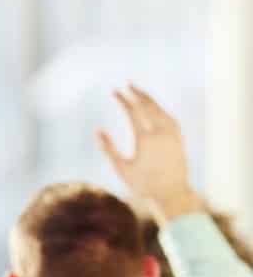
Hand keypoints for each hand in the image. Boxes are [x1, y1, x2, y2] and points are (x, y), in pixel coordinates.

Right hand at [98, 84, 202, 224]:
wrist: (172, 193)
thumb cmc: (143, 185)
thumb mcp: (122, 169)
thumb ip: (109, 149)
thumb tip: (97, 131)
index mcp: (145, 139)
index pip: (132, 111)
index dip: (123, 100)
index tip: (114, 92)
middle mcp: (161, 132)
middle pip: (148, 105)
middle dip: (137, 93)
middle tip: (127, 84)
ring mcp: (172, 133)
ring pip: (160, 109)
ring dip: (149, 99)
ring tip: (139, 93)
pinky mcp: (179, 137)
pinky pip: (168, 116)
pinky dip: (159, 109)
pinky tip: (154, 109)